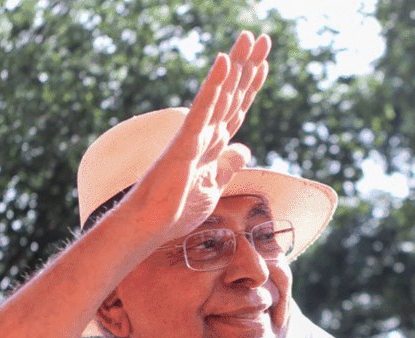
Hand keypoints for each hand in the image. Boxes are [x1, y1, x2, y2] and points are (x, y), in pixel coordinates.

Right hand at [133, 31, 271, 240]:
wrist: (150, 225)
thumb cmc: (176, 209)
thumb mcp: (213, 186)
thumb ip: (228, 165)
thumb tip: (244, 148)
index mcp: (212, 145)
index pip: (237, 109)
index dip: (251, 85)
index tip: (264, 61)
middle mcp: (205, 134)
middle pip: (232, 94)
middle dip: (248, 65)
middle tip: (262, 36)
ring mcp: (194, 136)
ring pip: (220, 95)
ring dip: (236, 66)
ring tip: (249, 37)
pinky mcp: (185, 143)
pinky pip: (203, 110)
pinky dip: (214, 87)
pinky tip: (224, 63)